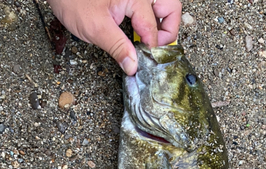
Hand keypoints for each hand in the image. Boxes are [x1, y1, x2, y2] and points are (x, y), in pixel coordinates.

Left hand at [47, 0, 181, 74]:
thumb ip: (118, 48)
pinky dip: (148, 19)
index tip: (145, 62)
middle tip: (154, 48)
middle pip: (170, 9)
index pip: (154, 28)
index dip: (150, 48)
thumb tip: (133, 66)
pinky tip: (138, 32)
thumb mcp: (96, 29)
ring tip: (148, 41)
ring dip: (160, 23)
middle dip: (167, 31)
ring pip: (163, 5)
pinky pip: (147, 6)